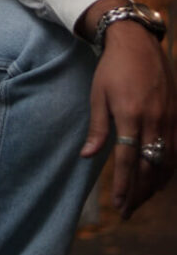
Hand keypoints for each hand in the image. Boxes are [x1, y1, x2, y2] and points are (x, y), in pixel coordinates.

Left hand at [80, 21, 175, 218]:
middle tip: (127, 212)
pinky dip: (167, 170)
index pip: (127, 161)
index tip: (118, 206)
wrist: (137, 43)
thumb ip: (97, 128)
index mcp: (130, 116)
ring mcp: (168, 119)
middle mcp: (153, 121)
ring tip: (141, 201)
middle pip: (148, 168)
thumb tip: (87, 156)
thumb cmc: (112, 68)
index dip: (123, 186)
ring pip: (165, 163)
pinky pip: (175, 150)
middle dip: (137, 193)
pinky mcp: (175, 115)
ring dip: (153, 185)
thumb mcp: (98, 95)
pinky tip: (158, 180)